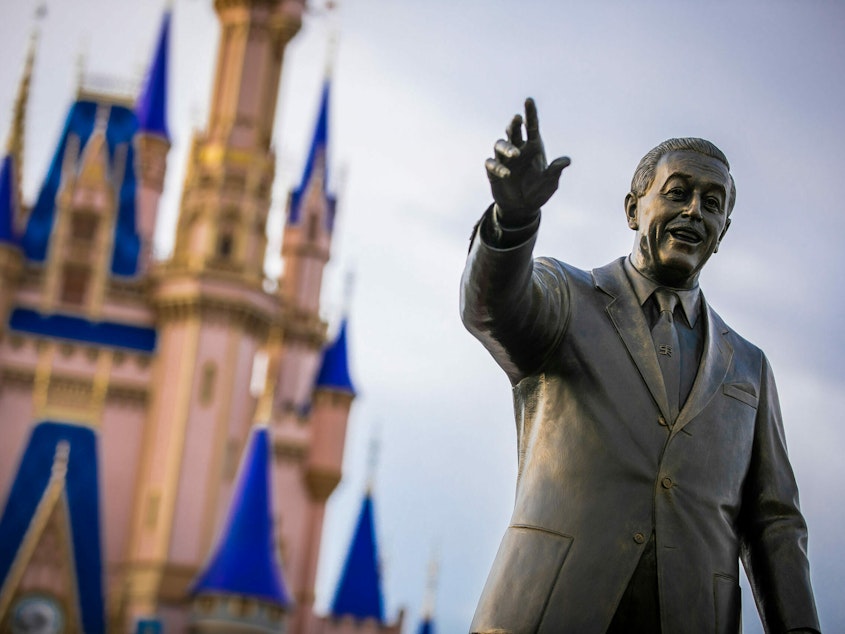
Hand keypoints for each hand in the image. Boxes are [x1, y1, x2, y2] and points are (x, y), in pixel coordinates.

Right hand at [485, 98, 569, 225]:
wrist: (523, 208)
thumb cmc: (538, 192)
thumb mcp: (550, 183)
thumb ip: (555, 171)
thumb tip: (566, 160)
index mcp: (533, 147)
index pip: (531, 126)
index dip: (530, 113)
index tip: (529, 100)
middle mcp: (518, 149)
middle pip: (513, 131)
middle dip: (514, 124)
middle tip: (517, 119)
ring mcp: (504, 159)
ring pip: (500, 144)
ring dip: (506, 146)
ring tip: (515, 154)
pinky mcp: (493, 171)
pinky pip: (491, 163)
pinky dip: (498, 166)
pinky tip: (507, 174)